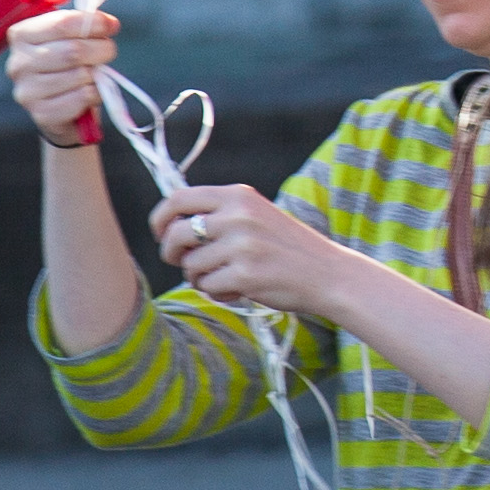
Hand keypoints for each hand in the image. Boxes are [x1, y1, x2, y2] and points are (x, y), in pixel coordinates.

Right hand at [5, 6, 115, 146]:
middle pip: (73, 50)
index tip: (111, 26)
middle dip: (101, 49)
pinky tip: (90, 92)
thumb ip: (87, 24)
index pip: (62, 24)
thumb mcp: (72, 36)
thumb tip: (109, 23)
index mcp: (21, 36)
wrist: (63, 107)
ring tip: (95, 74)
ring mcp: (27, 91)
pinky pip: (83, 97)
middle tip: (107, 51)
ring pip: (80, 74)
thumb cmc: (68, 63)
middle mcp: (18, 63)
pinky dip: (96, 93)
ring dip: (98, 73)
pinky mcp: (41, 114)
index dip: (93, 23)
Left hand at [152, 184, 356, 319]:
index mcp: (240, 196)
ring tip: (227, 276)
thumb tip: (170, 226)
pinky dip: (217, 293)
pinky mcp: (244, 274)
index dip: (160, 218)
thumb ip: (220, 214)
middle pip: (176, 234)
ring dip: (200, 277)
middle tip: (184, 263)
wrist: (328, 273)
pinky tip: (239, 289)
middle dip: (172, 254)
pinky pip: (207, 287)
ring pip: (190, 265)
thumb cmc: (288, 248)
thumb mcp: (256, 216)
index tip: (161, 234)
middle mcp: (238, 215)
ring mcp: (242, 245)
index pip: (179, 198)